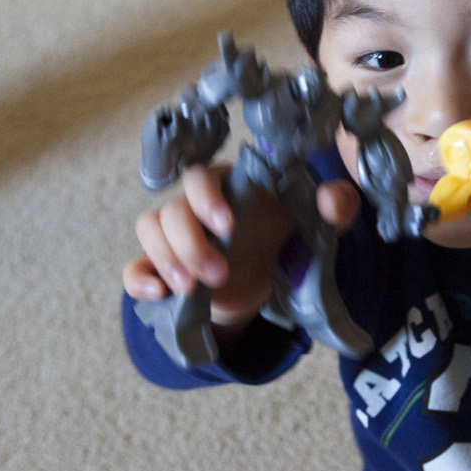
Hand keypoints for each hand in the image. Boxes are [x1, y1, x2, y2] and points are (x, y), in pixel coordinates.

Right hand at [123, 163, 360, 329]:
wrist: (272, 277)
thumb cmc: (289, 235)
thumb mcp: (318, 222)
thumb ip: (335, 205)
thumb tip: (333, 199)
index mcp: (229, 186)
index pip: (200, 177)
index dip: (207, 197)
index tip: (228, 225)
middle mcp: (196, 207)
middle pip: (171, 210)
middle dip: (190, 244)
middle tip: (219, 274)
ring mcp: (177, 237)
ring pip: (150, 231)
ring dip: (168, 260)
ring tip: (193, 290)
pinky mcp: (166, 268)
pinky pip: (135, 266)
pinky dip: (138, 279)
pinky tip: (158, 293)